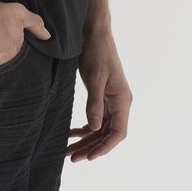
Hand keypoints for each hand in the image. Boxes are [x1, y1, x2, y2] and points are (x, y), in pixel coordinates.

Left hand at [66, 26, 131, 161]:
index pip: (118, 132)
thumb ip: (94, 104)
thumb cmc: (97, 52)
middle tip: (72, 157)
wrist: (95, 33)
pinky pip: (96, 118)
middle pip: (107, 133)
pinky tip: (72, 133)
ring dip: (86, 140)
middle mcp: (120, 102)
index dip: (104, 147)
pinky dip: (85, 127)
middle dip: (91, 147)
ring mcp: (111, 99)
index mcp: (122, 100)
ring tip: (68, 150)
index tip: (89, 157)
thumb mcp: (94, 78)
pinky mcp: (102, 95)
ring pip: (100, 127)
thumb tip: (92, 129)